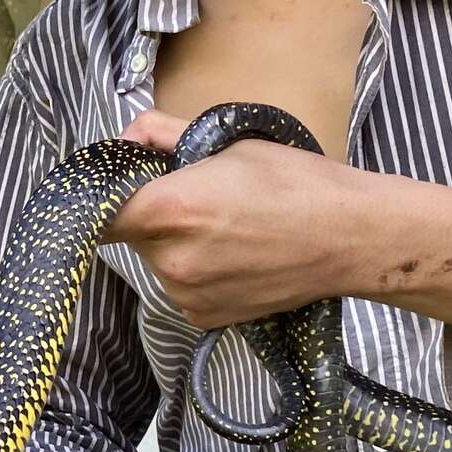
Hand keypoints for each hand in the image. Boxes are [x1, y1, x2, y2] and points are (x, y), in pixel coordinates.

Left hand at [106, 108, 362, 328]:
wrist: (353, 239)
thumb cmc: (297, 182)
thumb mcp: (229, 141)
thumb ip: (164, 134)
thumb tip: (127, 138)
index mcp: (171, 210)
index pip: (98, 211)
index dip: (100, 198)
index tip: (114, 188)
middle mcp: (171, 260)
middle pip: (129, 234)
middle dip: (150, 214)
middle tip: (196, 198)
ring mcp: (186, 294)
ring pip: (156, 260)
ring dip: (173, 243)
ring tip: (226, 228)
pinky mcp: (203, 317)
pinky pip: (180, 287)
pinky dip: (195, 271)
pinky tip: (235, 255)